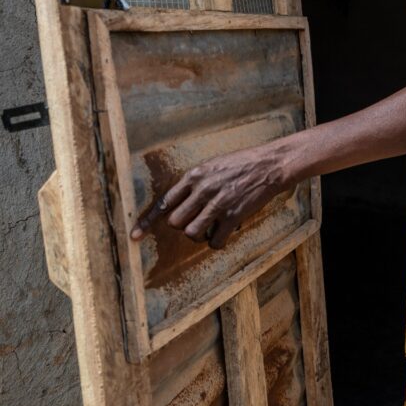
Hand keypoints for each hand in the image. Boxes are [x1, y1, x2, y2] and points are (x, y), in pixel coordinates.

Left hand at [131, 143, 292, 248]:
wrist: (270, 165)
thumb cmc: (243, 164)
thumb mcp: (213, 165)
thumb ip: (196, 182)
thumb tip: (182, 202)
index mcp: (194, 176)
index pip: (163, 202)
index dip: (147, 222)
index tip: (135, 236)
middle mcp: (203, 190)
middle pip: (175, 222)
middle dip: (183, 225)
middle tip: (197, 220)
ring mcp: (218, 204)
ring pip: (192, 233)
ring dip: (199, 235)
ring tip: (210, 227)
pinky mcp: (234, 216)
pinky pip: (215, 241)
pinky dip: (217, 242)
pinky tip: (224, 234)